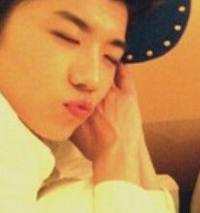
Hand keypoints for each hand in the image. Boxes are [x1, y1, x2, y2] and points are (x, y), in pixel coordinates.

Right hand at [71, 64, 144, 183]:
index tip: (70, 70)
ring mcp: (111, 91)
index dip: (72, 74)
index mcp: (77, 100)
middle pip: (88, 72)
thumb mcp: (74, 133)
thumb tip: (59, 111)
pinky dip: (120, 66)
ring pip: (106, 69)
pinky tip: (118, 62)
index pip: (72, 80)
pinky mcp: (128, 94)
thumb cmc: (97, 148)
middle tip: (83, 60)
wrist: (118, 154)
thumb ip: (67, 117)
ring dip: (103, 64)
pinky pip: (124, 73)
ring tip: (100, 59)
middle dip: (85, 66)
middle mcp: (92, 92)